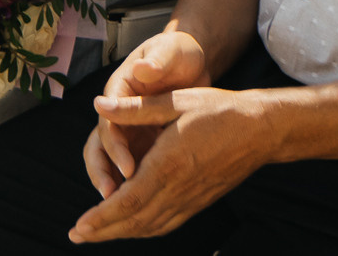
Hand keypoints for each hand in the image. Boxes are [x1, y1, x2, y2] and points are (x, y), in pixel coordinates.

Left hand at [72, 84, 277, 241]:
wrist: (260, 130)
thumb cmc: (217, 110)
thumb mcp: (174, 101)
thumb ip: (134, 108)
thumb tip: (97, 104)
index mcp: (168, 164)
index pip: (128, 200)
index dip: (102, 217)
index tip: (80, 226)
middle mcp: (179, 188)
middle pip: (136, 220)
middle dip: (104, 231)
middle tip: (77, 236)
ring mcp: (191, 199)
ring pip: (151, 226)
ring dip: (122, 232)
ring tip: (96, 234)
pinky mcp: (199, 201)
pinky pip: (168, 222)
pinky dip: (145, 228)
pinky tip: (132, 226)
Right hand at [85, 30, 209, 196]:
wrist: (186, 60)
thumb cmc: (176, 53)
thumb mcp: (168, 52)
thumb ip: (155, 62)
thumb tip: (142, 68)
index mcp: (120, 91)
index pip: (109, 123)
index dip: (115, 147)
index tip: (129, 167)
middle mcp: (117, 113)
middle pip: (97, 147)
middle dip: (102, 174)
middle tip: (111, 198)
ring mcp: (126, 129)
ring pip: (107, 162)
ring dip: (111, 186)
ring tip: (118, 211)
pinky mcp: (139, 142)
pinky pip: (127, 170)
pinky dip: (128, 188)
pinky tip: (138, 208)